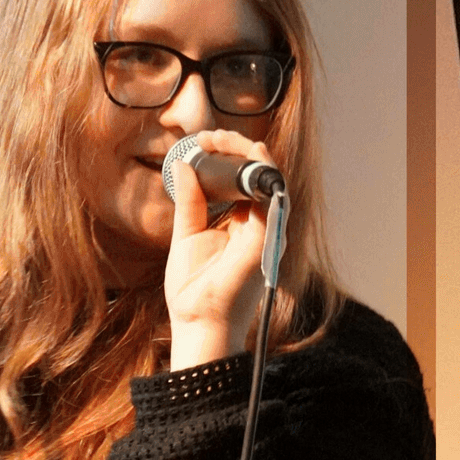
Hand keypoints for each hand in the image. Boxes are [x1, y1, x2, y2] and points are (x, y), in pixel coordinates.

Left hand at [165, 129, 273, 369]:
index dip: (226, 157)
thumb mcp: (186, 235)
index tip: (202, 142)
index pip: (242, 182)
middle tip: (210, 136)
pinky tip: (249, 151)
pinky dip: (264, 170)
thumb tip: (184, 165)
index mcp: (240, 226)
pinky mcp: (269, 238)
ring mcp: (267, 232)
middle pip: (257, 176)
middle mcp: (259, 227)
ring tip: (221, 138)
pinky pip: (275, 195)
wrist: (198, 323)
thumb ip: (190, 201)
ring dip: (247, 153)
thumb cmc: (193, 291)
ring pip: (269, 179)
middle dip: (236, 149)